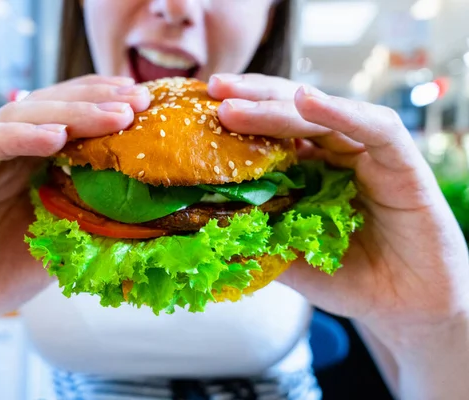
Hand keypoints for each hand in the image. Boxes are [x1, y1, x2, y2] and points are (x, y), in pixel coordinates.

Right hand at [0, 75, 150, 334]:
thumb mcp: (56, 250)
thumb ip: (86, 227)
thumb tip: (144, 217)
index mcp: (32, 165)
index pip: (70, 121)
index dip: (106, 107)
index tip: (147, 104)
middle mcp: (5, 153)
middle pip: (51, 109)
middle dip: (97, 101)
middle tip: (139, 101)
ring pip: (19, 115)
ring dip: (69, 112)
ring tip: (112, 116)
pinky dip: (17, 137)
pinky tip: (55, 136)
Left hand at [208, 73, 468, 349]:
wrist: (404, 306)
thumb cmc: (347, 278)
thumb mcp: (287, 256)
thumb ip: (256, 236)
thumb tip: (198, 228)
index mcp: (307, 171)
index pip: (269, 133)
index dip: (237, 120)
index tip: (199, 109)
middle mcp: (334, 154)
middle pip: (290, 113)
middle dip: (250, 98)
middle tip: (213, 88)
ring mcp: (367, 154)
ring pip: (322, 115)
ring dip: (279, 105)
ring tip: (237, 102)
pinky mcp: (401, 161)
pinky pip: (373, 128)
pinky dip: (340, 112)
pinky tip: (307, 101)